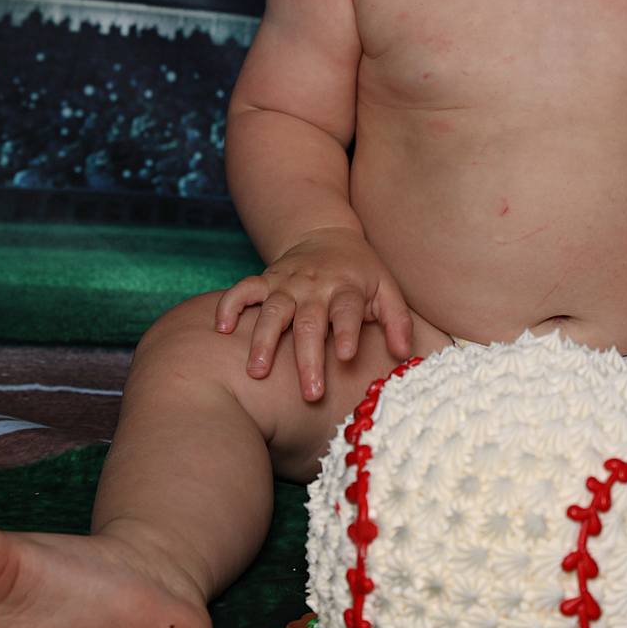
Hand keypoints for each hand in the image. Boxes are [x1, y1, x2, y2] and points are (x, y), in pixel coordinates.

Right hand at [214, 229, 414, 401]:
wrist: (325, 235)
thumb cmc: (360, 272)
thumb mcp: (387, 288)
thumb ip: (398, 321)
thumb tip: (405, 354)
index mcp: (347, 288)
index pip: (348, 310)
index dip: (348, 331)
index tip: (346, 355)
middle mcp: (315, 286)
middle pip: (310, 322)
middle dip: (308, 357)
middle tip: (310, 392)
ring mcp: (287, 284)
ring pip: (272, 311)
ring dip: (264, 341)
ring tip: (257, 372)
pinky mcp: (265, 281)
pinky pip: (243, 290)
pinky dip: (229, 306)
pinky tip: (221, 329)